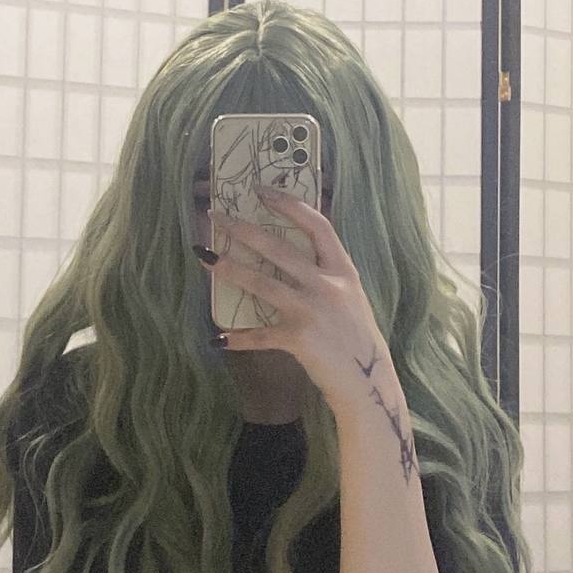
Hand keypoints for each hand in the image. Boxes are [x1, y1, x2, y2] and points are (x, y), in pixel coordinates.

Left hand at [199, 184, 397, 421]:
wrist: (368, 381)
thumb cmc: (356, 340)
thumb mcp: (351, 299)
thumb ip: (328, 278)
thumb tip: (295, 259)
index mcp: (343, 271)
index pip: (316, 225)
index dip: (287, 204)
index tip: (260, 190)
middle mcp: (328, 285)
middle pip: (278, 247)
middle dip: (242, 228)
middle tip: (215, 216)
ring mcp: (312, 310)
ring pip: (261, 282)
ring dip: (229, 268)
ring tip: (204, 257)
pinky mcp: (299, 338)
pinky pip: (260, 335)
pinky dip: (238, 338)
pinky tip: (217, 339)